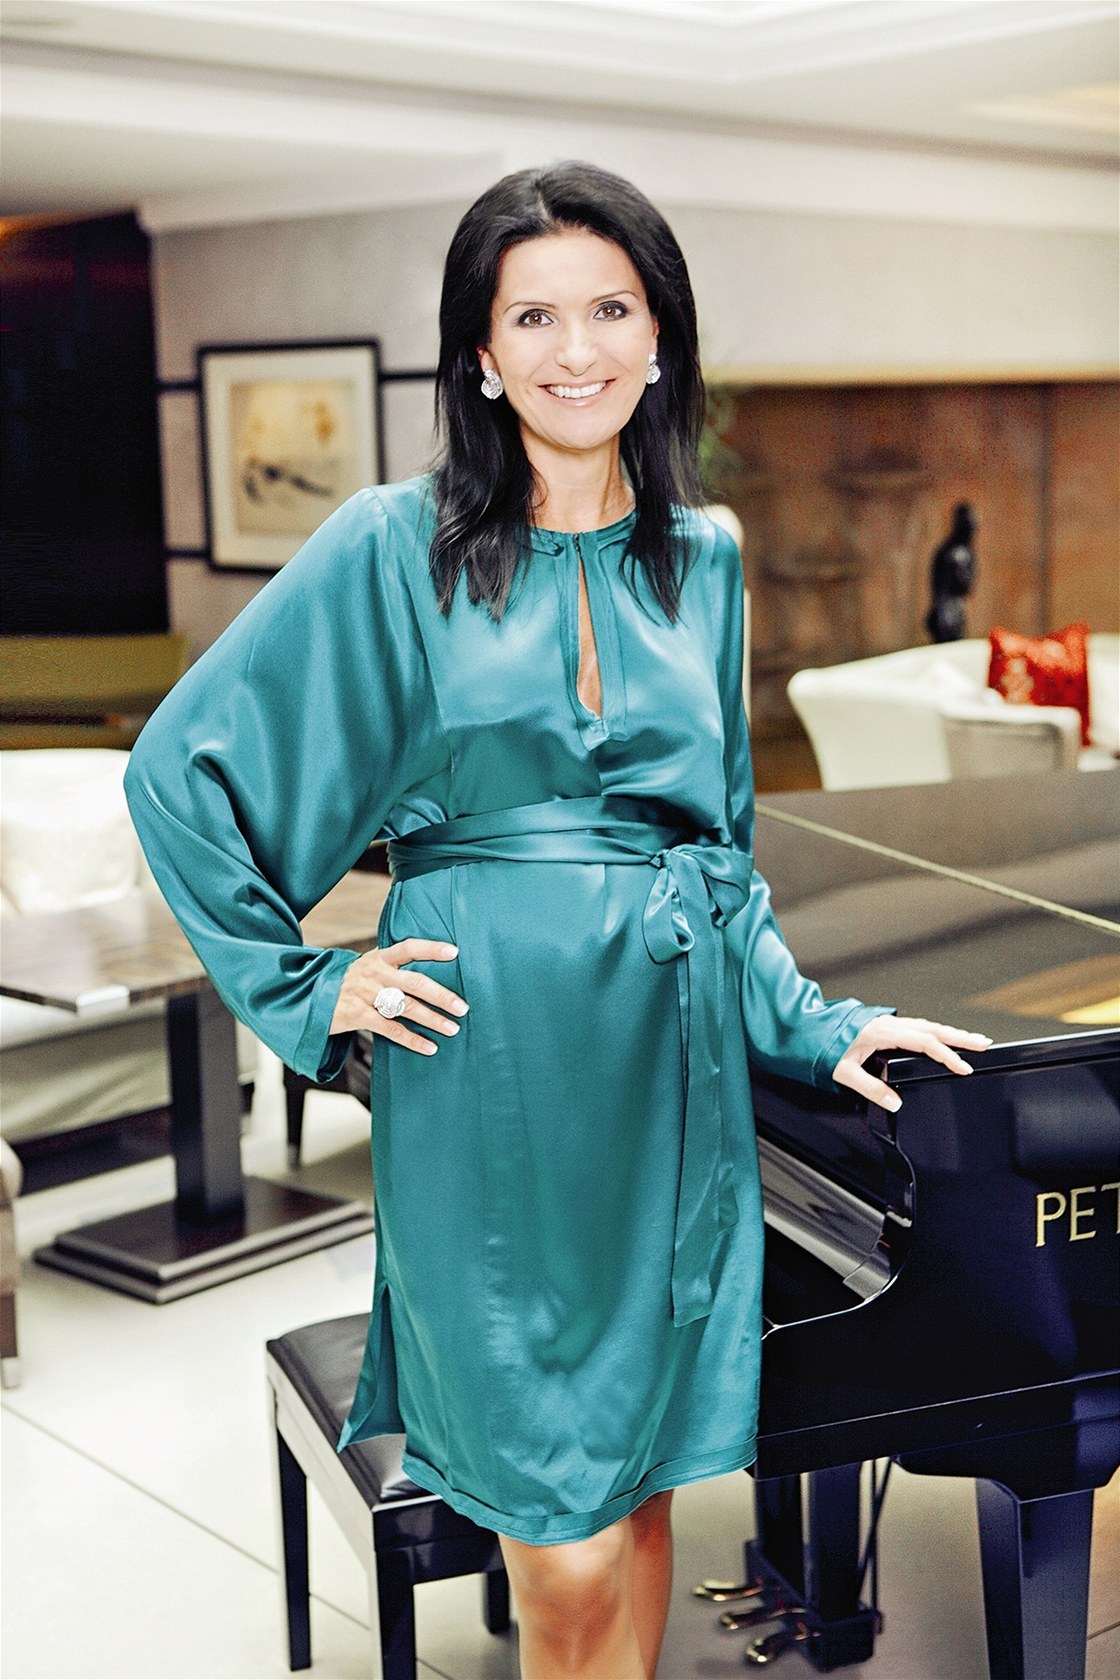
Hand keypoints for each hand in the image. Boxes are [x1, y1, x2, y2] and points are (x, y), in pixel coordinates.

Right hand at [330, 938, 467, 1055]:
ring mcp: (365, 994)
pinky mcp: (357, 1015)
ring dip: (432, 1019)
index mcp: (379, 958)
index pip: (409, 948)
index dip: (431, 948)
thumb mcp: (367, 967)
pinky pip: (391, 1029)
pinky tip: (429, 1047)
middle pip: (414, 982)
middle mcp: (374, 974)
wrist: (307, 996)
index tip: (455, 952)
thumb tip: (428, 979)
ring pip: (406, 1007)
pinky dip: (412, 1040)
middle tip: (462, 1007)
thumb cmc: (347, 984)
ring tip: (452, 1029)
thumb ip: (392, 969)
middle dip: (441, 995)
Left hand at [832, 1015, 991, 1112]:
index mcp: (882, 1032)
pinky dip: (935, 1033)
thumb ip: (870, 1087)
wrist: (807, 1026)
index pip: (923, 1042)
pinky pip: (917, 1027)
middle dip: (961, 1037)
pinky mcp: (885, 1026)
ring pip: (927, 1026)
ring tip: (973, 1041)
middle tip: (985, 1044)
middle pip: (932, 1029)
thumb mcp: (844, 1070)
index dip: (946, 1054)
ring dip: (950, 1033)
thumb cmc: (822, 1044)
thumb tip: (895, 1101)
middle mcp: (889, 1024)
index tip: (964, 1067)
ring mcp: (888, 1023)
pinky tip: (942, 1039)